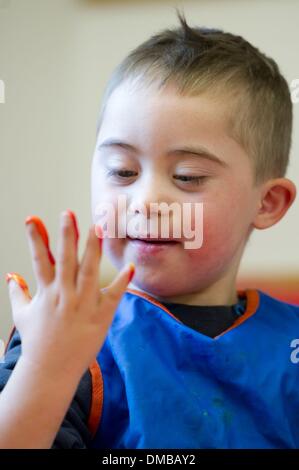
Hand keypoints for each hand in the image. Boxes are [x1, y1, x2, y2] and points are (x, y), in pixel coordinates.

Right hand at [5, 211, 133, 378]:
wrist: (50, 370)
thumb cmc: (37, 341)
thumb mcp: (22, 315)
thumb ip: (17, 293)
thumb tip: (10, 275)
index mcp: (46, 293)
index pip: (39, 260)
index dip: (36, 238)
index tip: (32, 219)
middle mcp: (64, 295)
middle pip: (66, 260)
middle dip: (67, 236)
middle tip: (68, 214)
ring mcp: (83, 305)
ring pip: (89, 271)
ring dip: (93, 249)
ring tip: (98, 227)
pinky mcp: (100, 316)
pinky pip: (113, 296)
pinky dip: (122, 281)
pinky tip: (130, 266)